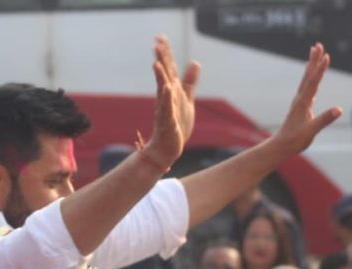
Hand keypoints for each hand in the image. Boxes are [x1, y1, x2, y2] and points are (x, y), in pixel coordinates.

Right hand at [143, 35, 200, 167]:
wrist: (168, 148)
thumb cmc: (176, 125)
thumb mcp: (187, 99)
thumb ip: (190, 81)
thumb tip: (195, 62)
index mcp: (172, 91)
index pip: (169, 69)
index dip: (166, 54)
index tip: (160, 37)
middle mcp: (166, 98)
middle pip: (164, 75)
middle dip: (161, 60)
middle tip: (156, 43)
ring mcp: (165, 109)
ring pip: (162, 90)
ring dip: (160, 77)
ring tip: (156, 63)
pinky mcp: (167, 122)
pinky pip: (167, 109)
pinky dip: (167, 99)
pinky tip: (167, 88)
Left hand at [266, 43, 342, 156]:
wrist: (282, 145)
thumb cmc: (296, 139)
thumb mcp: (311, 131)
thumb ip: (324, 120)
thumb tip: (338, 110)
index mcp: (303, 103)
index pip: (314, 82)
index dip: (320, 69)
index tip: (326, 56)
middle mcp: (300, 98)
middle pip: (309, 75)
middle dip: (314, 60)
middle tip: (318, 45)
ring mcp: (300, 100)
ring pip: (307, 78)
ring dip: (312, 64)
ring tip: (315, 51)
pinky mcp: (301, 104)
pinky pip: (307, 85)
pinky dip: (311, 75)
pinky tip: (312, 72)